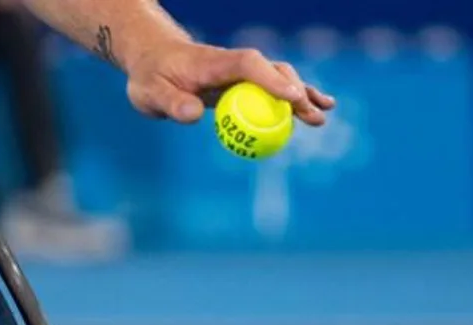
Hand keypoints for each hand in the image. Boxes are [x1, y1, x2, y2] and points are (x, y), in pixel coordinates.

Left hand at [125, 41, 334, 125]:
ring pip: (277, 79)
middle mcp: (232, 63)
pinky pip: (270, 90)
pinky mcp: (240, 83)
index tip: (291, 97)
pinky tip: (313, 109)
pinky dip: (292, 99)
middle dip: (295, 92)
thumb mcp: (150, 92)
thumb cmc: (150, 76)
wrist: (153, 58)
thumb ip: (171, 103)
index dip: (271, 79)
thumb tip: (193, 115)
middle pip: (271, 71)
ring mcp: (239, 73)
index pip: (248, 64)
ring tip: (322, 115)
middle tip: (312, 116)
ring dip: (300, 96)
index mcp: (213, 62)